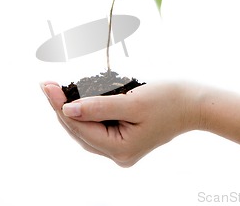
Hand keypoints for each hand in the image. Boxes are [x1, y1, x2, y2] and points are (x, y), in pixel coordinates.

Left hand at [40, 81, 200, 166]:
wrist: (194, 104)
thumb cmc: (168, 100)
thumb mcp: (131, 102)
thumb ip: (98, 107)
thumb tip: (67, 109)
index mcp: (120, 149)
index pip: (80, 127)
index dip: (60, 105)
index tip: (45, 85)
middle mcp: (118, 154)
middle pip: (80, 131)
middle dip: (62, 108)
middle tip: (46, 84)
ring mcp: (122, 149)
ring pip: (87, 130)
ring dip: (72, 110)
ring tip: (55, 90)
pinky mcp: (125, 139)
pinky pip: (98, 127)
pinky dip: (87, 113)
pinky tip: (76, 99)